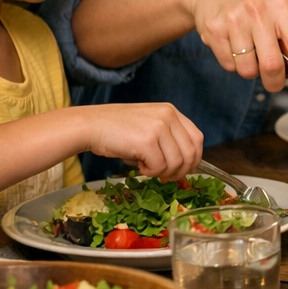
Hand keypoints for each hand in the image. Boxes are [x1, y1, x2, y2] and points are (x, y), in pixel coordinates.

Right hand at [80, 103, 203, 179]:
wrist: (89, 125)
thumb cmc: (117, 130)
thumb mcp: (148, 125)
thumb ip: (168, 138)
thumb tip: (184, 165)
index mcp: (171, 112)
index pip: (197, 138)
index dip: (194, 158)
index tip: (184, 169)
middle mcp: (168, 116)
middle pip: (190, 152)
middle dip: (181, 171)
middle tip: (166, 176)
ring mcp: (158, 128)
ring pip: (176, 162)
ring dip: (162, 172)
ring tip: (146, 167)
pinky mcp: (147, 141)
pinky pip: (159, 167)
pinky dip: (150, 172)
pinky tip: (138, 166)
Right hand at [179, 0, 287, 99]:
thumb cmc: (253, 7)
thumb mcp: (280, 15)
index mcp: (283, 8)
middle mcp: (260, 11)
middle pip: (272, 65)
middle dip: (274, 82)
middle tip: (273, 81)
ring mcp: (235, 19)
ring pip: (248, 70)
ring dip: (250, 70)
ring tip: (247, 51)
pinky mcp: (214, 29)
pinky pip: (228, 65)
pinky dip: (232, 63)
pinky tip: (231, 44)